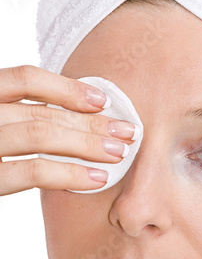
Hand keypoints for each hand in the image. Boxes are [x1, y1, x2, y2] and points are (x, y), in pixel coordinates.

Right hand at [0, 65, 136, 194]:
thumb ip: (16, 118)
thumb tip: (72, 120)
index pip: (23, 79)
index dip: (66, 87)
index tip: (101, 100)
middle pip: (40, 110)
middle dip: (90, 121)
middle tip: (127, 131)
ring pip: (39, 134)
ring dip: (86, 143)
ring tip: (118, 153)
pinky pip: (30, 171)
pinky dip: (68, 173)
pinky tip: (95, 178)